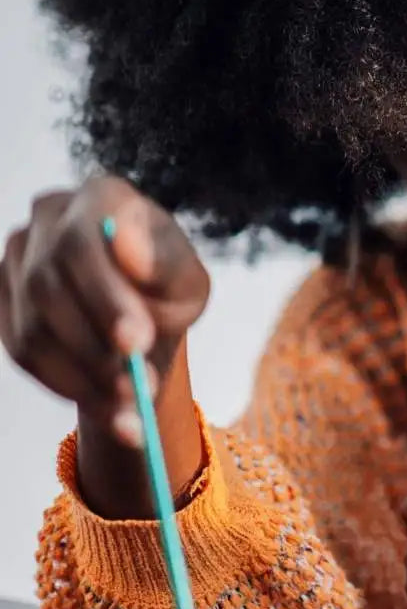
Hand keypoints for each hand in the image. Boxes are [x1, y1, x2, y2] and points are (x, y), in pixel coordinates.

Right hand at [1, 176, 208, 517]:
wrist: (140, 317)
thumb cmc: (167, 288)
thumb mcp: (186, 281)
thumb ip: (164, 263)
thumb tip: (126, 246)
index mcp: (100, 197)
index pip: (81, 240)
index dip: (104, 295)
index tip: (136, 342)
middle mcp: (47, 219)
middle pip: (48, 287)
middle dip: (96, 348)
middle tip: (139, 390)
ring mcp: (15, 258)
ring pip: (33, 328)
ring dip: (85, 378)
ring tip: (132, 409)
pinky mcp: (2, 301)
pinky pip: (22, 353)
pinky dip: (67, 387)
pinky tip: (110, 411)